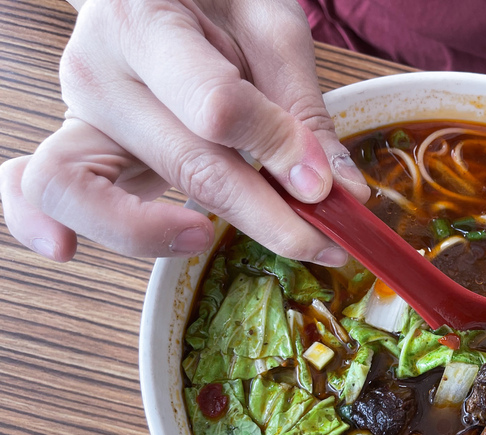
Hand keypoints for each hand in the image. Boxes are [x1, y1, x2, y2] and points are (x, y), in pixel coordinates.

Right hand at [0, 0, 368, 264]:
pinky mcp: (75, 145)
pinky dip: (39, 221)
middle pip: (181, 162)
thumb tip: (340, 192)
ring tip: (205, 239)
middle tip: (321, 246)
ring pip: (82, 189)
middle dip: (262, 217)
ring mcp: (79, 111)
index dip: (278, 152)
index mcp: (147, 18)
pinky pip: (36, 189)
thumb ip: (302, 110)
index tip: (327, 188)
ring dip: (149, 232)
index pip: (216, 107)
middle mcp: (100, 67)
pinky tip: (67, 250)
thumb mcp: (269, 27)